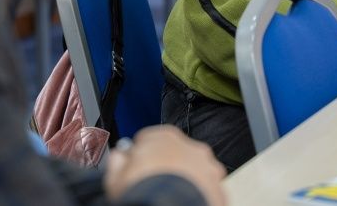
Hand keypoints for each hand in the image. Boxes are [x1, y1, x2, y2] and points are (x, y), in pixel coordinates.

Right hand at [104, 126, 225, 205]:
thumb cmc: (144, 191)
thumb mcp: (117, 176)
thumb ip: (118, 161)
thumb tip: (119, 157)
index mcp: (166, 136)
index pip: (149, 139)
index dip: (140, 155)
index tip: (136, 168)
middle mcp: (191, 147)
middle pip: (175, 154)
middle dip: (165, 166)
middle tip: (153, 185)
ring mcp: (208, 167)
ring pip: (194, 171)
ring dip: (184, 180)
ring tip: (170, 195)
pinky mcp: (219, 188)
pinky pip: (206, 189)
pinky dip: (197, 195)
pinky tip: (184, 201)